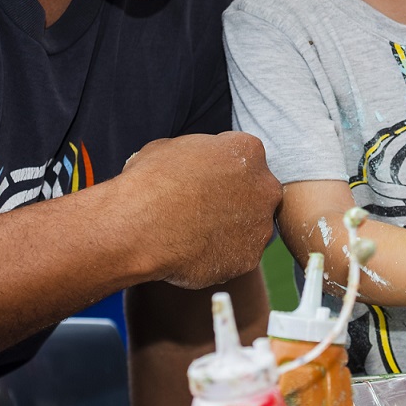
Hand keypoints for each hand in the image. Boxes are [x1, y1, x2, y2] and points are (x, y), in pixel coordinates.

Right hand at [121, 132, 280, 289]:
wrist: (140, 227)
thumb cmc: (150, 182)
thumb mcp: (172, 148)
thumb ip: (199, 154)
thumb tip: (195, 163)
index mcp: (248, 150)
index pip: (244, 157)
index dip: (222, 169)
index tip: (204, 180)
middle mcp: (264, 186)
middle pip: (256, 192)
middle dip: (236, 199)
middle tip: (204, 208)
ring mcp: (260, 225)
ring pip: (251, 226)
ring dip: (231, 229)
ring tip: (195, 233)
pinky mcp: (250, 258)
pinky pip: (238, 256)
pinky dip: (222, 256)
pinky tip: (195, 252)